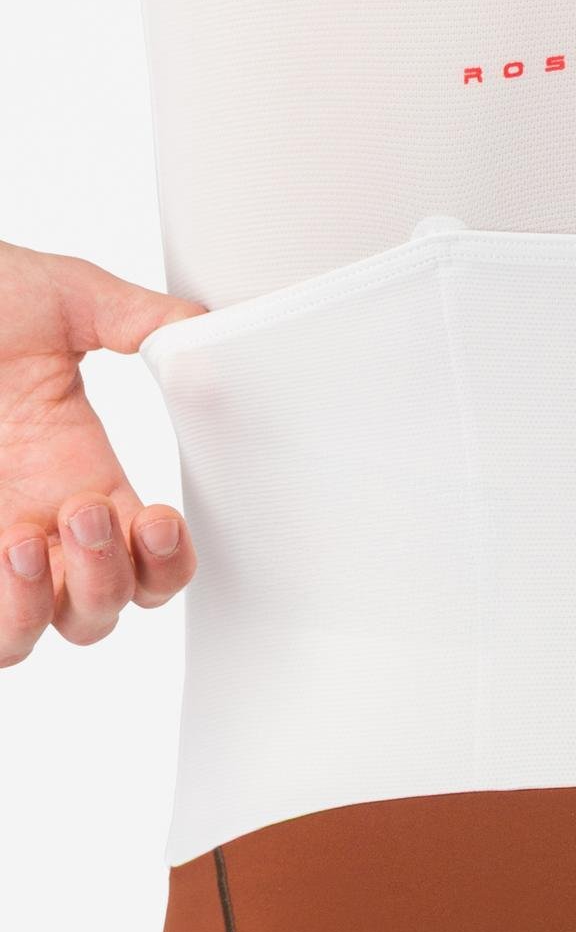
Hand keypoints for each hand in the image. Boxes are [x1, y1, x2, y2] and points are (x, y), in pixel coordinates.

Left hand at [1, 240, 204, 667]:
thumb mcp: (62, 297)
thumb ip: (140, 317)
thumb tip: (200, 333)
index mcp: (78, 473)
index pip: (147, 559)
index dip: (166, 561)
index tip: (158, 517)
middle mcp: (33, 520)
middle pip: (99, 611)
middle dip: (110, 576)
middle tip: (86, 511)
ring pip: (37, 634)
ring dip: (53, 602)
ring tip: (30, 541)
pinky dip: (7, 614)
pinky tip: (7, 551)